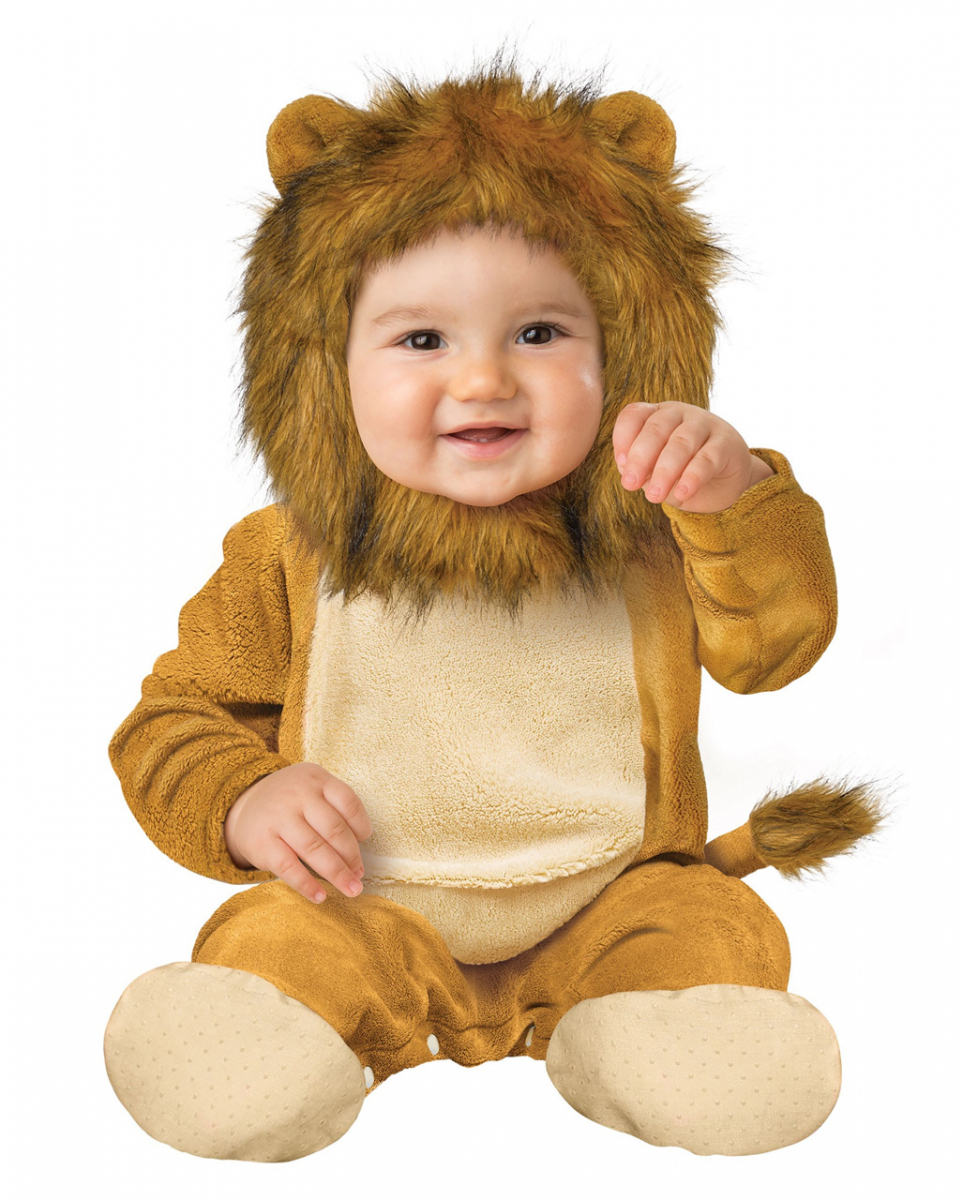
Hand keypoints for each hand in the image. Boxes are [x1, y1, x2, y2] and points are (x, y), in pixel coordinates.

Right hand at [223, 763, 371, 902]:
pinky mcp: (262, 843)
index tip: (364, 841)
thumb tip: (356, 860)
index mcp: (316, 779)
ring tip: (351, 889)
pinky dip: (307, 884)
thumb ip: (335, 813)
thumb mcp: (312, 790)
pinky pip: (289, 867)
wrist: (245, 805)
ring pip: (315, 849)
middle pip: (334, 829)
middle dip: (352, 857)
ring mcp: (279, 818)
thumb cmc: (291, 803)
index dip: (361, 825)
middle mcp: (297, 795)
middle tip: (359, 875)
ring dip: (337, 873)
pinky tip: (320, 896)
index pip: (348, 802)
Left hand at [612, 401, 772, 512]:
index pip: (634, 415)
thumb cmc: (680, 472)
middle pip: (656, 429)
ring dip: (664, 471)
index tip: (620, 464)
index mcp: (655, 415)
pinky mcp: (726, 443)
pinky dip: (692, 477)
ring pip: (681, 443)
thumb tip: (625, 468)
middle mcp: (679, 414)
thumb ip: (638, 467)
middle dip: (640, 459)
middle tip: (630, 485)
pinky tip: (682, 493)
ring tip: (654, 496)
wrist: (723, 483)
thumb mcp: (653, 470)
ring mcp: (704, 424)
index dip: (623, 437)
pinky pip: (707, 459)